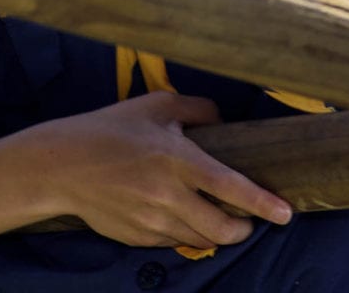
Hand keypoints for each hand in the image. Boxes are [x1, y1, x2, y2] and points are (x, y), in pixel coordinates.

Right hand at [30, 92, 292, 249]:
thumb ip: (197, 110)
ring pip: (201, 239)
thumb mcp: (156, 106)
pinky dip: (188, 233)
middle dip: (244, 228)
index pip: (230, 187)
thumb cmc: (112, 129)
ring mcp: (152, 221)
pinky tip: (182, 215)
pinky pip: (175, 241)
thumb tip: (224, 121)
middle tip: (250, 220)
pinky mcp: (139, 237)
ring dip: (218, 233)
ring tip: (221, 219)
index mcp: (177, 158)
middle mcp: (167, 195)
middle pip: (222, 227)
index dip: (262, 203)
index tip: (285, 213)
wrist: (63, 165)